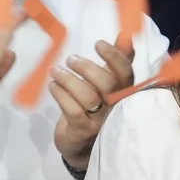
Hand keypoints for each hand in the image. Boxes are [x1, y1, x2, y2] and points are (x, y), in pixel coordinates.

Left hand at [49, 38, 135, 173]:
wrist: (82, 143)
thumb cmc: (95, 107)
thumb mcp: (107, 83)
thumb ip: (118, 59)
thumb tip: (126, 35)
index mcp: (124, 91)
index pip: (125, 72)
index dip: (113, 56)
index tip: (97, 44)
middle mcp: (116, 106)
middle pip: (107, 84)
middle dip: (87, 68)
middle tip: (70, 59)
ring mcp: (100, 121)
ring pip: (88, 97)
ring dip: (69, 80)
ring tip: (55, 71)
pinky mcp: (83, 130)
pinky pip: (73, 110)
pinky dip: (61, 96)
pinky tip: (53, 86)